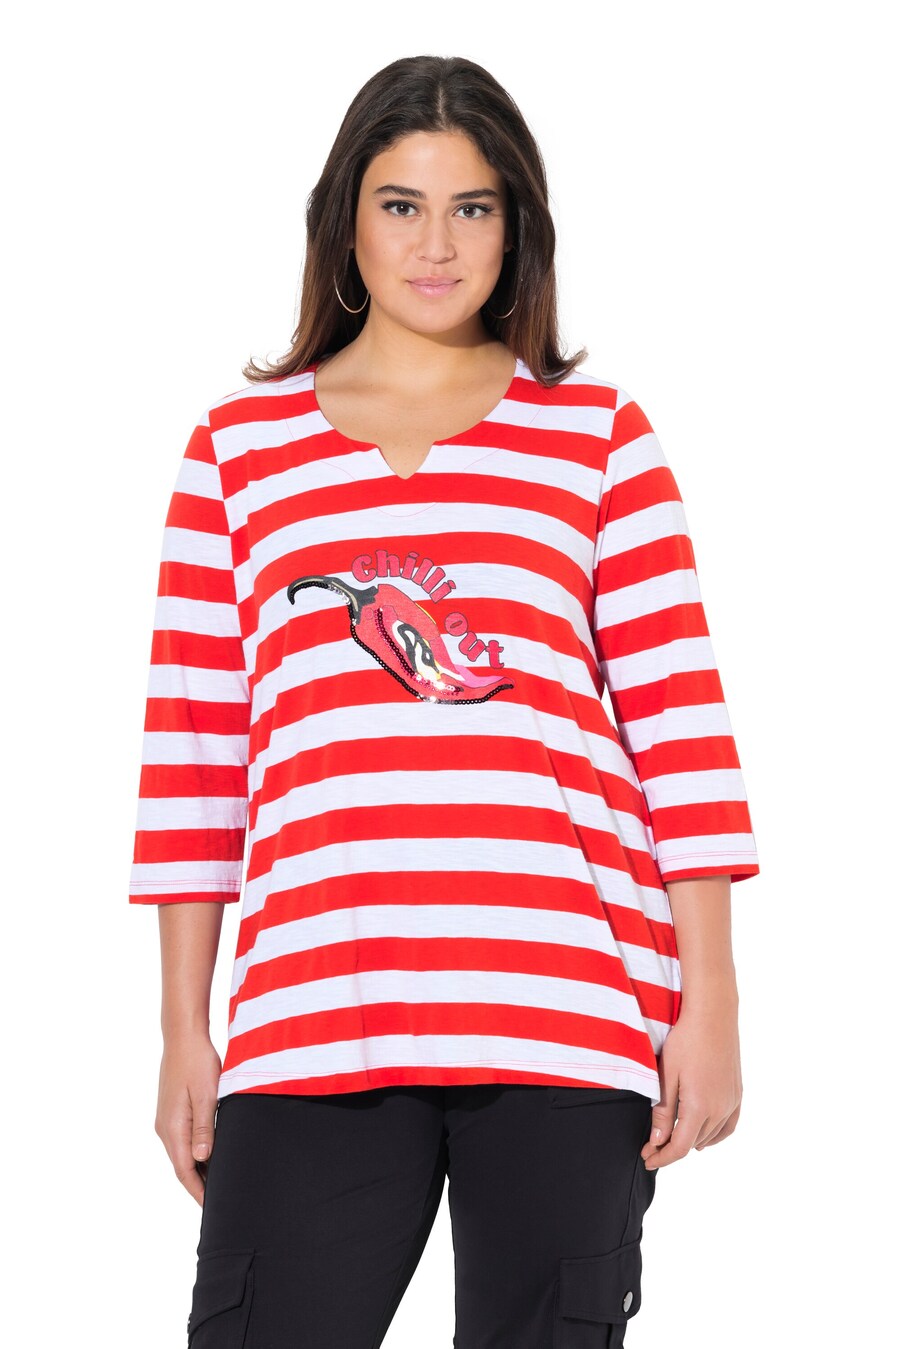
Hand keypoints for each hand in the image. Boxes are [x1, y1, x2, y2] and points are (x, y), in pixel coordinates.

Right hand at [154, 1031, 222, 1205]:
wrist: (183, 1036)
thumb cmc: (197, 1062)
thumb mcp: (206, 1094)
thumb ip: (204, 1127)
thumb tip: (202, 1159)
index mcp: (173, 1127)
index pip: (185, 1170)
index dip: (198, 1191)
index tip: (212, 1208)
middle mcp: (165, 1127)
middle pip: (182, 1166)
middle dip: (197, 1186)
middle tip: (218, 1201)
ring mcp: (166, 1119)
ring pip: (181, 1154)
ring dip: (196, 1170)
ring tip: (216, 1183)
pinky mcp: (171, 1111)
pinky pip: (182, 1140)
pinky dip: (194, 1153)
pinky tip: (209, 1154)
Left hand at [641, 1000, 741, 1169]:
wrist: (713, 1015)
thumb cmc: (685, 1041)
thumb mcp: (667, 1075)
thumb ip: (663, 1111)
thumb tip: (657, 1141)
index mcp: (699, 1108)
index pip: (679, 1147)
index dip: (661, 1157)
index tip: (646, 1159)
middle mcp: (719, 1110)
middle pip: (693, 1143)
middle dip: (670, 1148)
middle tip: (651, 1145)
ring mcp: (731, 1102)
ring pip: (710, 1137)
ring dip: (690, 1141)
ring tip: (671, 1139)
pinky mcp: (737, 1093)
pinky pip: (728, 1126)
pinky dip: (714, 1136)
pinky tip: (703, 1135)